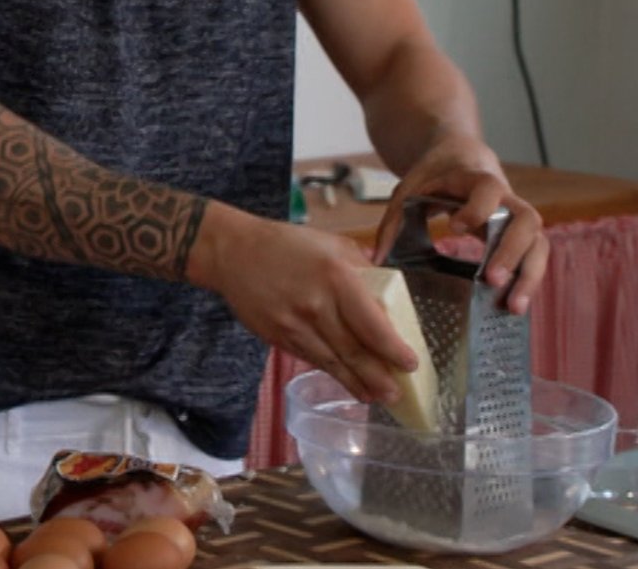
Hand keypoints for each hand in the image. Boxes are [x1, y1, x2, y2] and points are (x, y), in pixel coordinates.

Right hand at [192, 204, 417, 405]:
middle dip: (379, 377)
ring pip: (333, 362)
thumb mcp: (330, 243)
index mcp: (336, 277)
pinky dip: (331, 373)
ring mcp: (294, 324)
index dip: (393, 350)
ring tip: (378, 397)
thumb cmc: (284, 244)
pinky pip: (311, 359)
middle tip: (398, 394)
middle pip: (354, 350)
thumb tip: (387, 288)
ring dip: (357, 383)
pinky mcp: (277, 336)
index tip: (410, 363)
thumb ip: (361, 266)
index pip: (372, 324)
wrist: (231, 252)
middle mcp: (316, 304)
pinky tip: (346, 382)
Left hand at [372, 135, 546, 312]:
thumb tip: (378, 258)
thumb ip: (393, 220)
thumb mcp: (408, 189)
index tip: (455, 227)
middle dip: (511, 252)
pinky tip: (514, 303)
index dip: (477, 208)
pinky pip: (534, 257)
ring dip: (529, 275)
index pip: (488, 189)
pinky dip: (528, 280)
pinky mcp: (520, 236)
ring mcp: (517, 218)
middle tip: (492, 280)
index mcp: (477, 180)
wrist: (460, 160)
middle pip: (526, 221)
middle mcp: (506, 199)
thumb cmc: (434, 177)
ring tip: (513, 306)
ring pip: (538, 243)